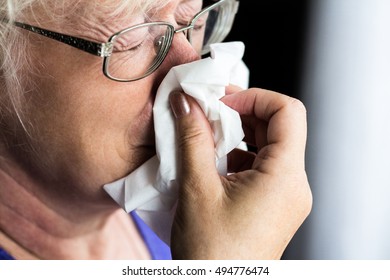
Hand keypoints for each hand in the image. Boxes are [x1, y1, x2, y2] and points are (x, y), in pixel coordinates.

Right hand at [169, 87, 311, 258]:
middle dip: (241, 113)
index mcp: (285, 177)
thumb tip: (185, 101)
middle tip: (207, 111)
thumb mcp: (197, 189)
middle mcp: (293, 185)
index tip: (220, 102)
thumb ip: (192, 138)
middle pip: (278, 126)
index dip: (254, 98)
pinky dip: (237, 154)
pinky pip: (261, 165)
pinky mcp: (273, 204)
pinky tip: (212, 159)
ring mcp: (285, 196)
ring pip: (268, 145)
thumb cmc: (211, 252)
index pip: (287, 112)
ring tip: (205, 135)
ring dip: (237, 134)